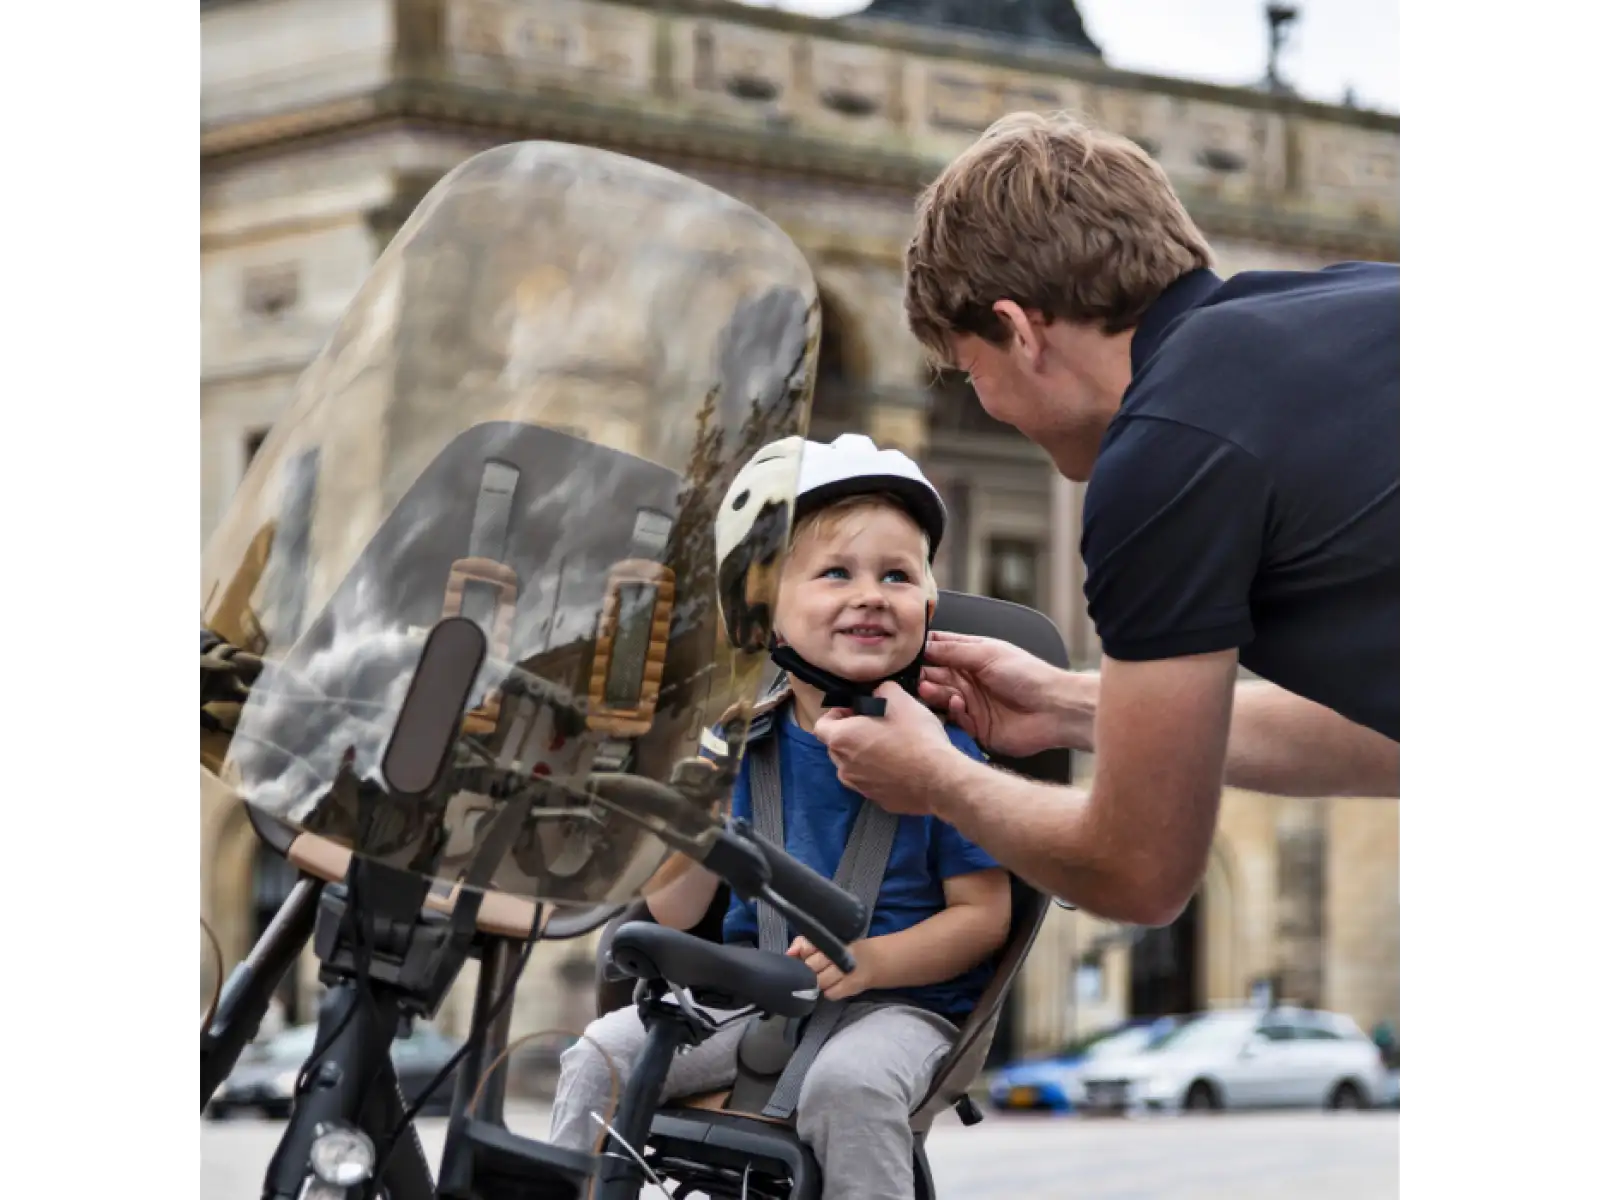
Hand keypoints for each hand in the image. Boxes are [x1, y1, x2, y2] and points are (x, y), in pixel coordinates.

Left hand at [788, 935, 878, 1000]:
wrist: (871, 960)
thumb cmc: (841, 949)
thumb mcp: (823, 941)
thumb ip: (802, 944)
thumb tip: (788, 953)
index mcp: (830, 939)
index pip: (807, 948)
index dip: (805, 953)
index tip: (810, 954)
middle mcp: (838, 953)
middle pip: (811, 966)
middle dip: (810, 969)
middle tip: (818, 968)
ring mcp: (846, 970)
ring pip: (820, 982)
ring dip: (819, 982)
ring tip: (826, 977)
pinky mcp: (852, 986)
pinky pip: (830, 994)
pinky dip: (829, 992)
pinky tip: (834, 985)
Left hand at [812, 682, 962, 815]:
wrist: (938, 779)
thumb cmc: (914, 736)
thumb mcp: (899, 698)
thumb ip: (881, 690)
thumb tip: (878, 694)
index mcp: (841, 740)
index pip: (820, 726)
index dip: (836, 714)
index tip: (856, 711)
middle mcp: (844, 767)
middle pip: (837, 747)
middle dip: (851, 735)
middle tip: (876, 726)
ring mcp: (860, 787)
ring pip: (854, 767)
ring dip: (865, 756)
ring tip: (891, 747)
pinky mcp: (878, 801)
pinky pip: (873, 783)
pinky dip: (881, 774)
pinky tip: (902, 767)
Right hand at [918, 630, 1074, 757]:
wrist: (1054, 709)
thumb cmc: (1027, 675)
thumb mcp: (987, 653)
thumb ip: (953, 650)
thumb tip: (924, 645)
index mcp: (972, 657)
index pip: (939, 650)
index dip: (923, 651)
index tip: (904, 654)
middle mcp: (969, 680)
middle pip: (935, 676)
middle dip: (923, 675)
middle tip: (911, 677)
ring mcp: (972, 704)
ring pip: (941, 698)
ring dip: (933, 694)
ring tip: (926, 690)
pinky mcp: (976, 728)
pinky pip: (955, 720)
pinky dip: (953, 712)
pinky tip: (957, 705)